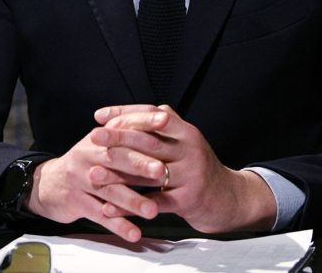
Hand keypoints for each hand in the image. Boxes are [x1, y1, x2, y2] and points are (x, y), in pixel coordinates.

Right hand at [22, 115, 168, 241]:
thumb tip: (165, 119)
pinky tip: (134, 233)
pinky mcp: (76, 202)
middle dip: (139, 164)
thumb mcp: (101, 144)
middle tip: (162, 171)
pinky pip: (100, 215)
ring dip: (132, 201)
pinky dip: (118, 225)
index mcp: (99, 138)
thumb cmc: (86, 163)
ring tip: (153, 211)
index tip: (165, 121)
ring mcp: (81, 179)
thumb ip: (128, 135)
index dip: (144, 122)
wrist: (48, 184)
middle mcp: (88, 155)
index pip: (123, 126)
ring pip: (109, 190)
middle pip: (115, 158)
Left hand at [93, 104, 276, 232]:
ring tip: (93, 174)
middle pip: (149, 141)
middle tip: (93, 136)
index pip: (153, 116)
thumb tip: (127, 112)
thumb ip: (162, 126)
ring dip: (118, 174)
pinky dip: (129, 207)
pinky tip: (108, 208)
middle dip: (118, 138)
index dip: (126, 114)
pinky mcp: (188, 200)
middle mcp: (190, 150)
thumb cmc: (197, 167)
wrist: (228, 198)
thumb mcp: (187, 142)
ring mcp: (191, 175)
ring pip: (148, 173)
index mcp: (187, 132)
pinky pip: (153, 203)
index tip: (100, 116)